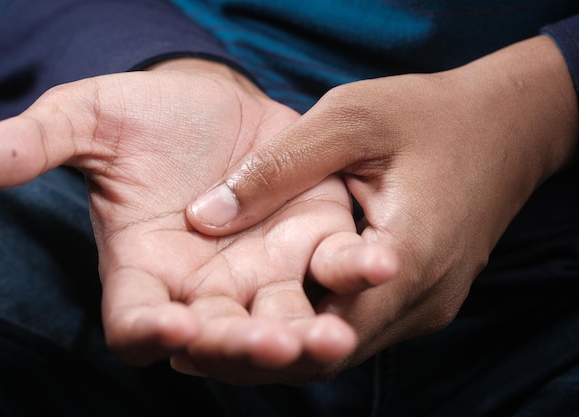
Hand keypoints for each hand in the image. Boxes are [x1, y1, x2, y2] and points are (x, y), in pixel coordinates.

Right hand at [0, 59, 396, 384]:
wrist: (213, 103)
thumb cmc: (144, 117)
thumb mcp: (88, 120)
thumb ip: (38, 145)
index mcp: (143, 272)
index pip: (137, 323)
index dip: (147, 333)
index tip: (166, 326)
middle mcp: (203, 289)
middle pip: (217, 338)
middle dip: (240, 345)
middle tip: (272, 345)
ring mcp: (260, 274)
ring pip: (279, 320)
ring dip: (305, 332)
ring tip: (328, 336)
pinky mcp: (310, 246)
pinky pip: (332, 273)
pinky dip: (353, 275)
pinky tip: (377, 266)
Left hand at [185, 35, 578, 370]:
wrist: (506, 128)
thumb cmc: (429, 116)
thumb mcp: (351, 119)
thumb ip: (279, 167)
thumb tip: (203, 216)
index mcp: (409, 258)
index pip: (328, 335)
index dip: (258, 346)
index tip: (194, 343)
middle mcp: (421, 301)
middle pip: (330, 356)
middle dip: (259, 355)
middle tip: (187, 348)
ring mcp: (425, 307)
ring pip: (341, 349)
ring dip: (279, 346)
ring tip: (208, 335)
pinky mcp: (420, 300)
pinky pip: (356, 328)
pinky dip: (307, 325)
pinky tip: (262, 311)